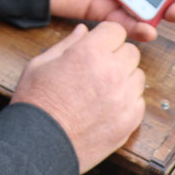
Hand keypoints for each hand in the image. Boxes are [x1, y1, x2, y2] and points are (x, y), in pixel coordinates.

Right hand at [11, 22, 144, 172]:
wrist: (39, 145)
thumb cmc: (36, 103)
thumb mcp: (41, 64)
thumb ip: (67, 44)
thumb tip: (83, 30)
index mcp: (90, 53)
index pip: (116, 30)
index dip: (105, 36)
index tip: (98, 45)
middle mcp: (112, 72)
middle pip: (131, 52)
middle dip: (116, 55)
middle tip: (98, 68)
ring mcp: (124, 98)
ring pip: (138, 76)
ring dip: (125, 77)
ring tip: (103, 89)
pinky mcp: (129, 121)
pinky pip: (139, 101)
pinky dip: (127, 101)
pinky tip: (108, 106)